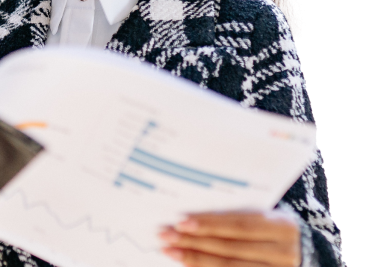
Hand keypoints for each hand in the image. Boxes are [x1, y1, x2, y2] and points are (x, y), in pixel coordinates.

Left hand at [159, 210, 299, 265]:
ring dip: (195, 259)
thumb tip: (191, 213)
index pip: (238, 225)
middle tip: (165, 235)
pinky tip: (188, 265)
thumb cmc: (277, 227)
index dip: (208, 224)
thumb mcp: (267, 215)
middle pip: (230, 247)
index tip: (179, 221)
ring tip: (170, 251)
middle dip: (194, 241)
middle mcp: (284, 252)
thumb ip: (239, 212)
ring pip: (230, 266)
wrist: (310, 253)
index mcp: (283, 226)